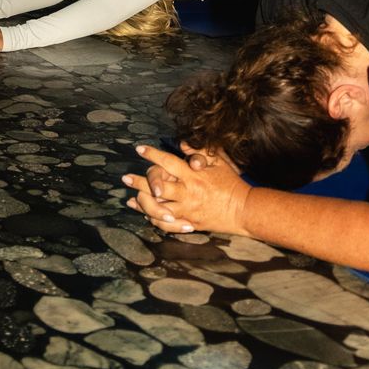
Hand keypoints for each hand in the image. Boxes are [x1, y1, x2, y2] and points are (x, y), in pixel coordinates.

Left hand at [122, 143, 250, 235]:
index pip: (168, 162)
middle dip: (139, 181)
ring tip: (129, 198)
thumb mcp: (219, 162)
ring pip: (158, 207)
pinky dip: (153, 219)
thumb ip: (200, 151)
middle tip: (125, 178)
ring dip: (141, 202)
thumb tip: (182, 144)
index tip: (139, 149)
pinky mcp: (189, 222)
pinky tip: (144, 214)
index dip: (152, 155)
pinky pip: (167, 223)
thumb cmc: (231, 183)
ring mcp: (187, 209)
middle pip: (157, 186)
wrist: (244, 210)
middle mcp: (188, 192)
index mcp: (193, 175)